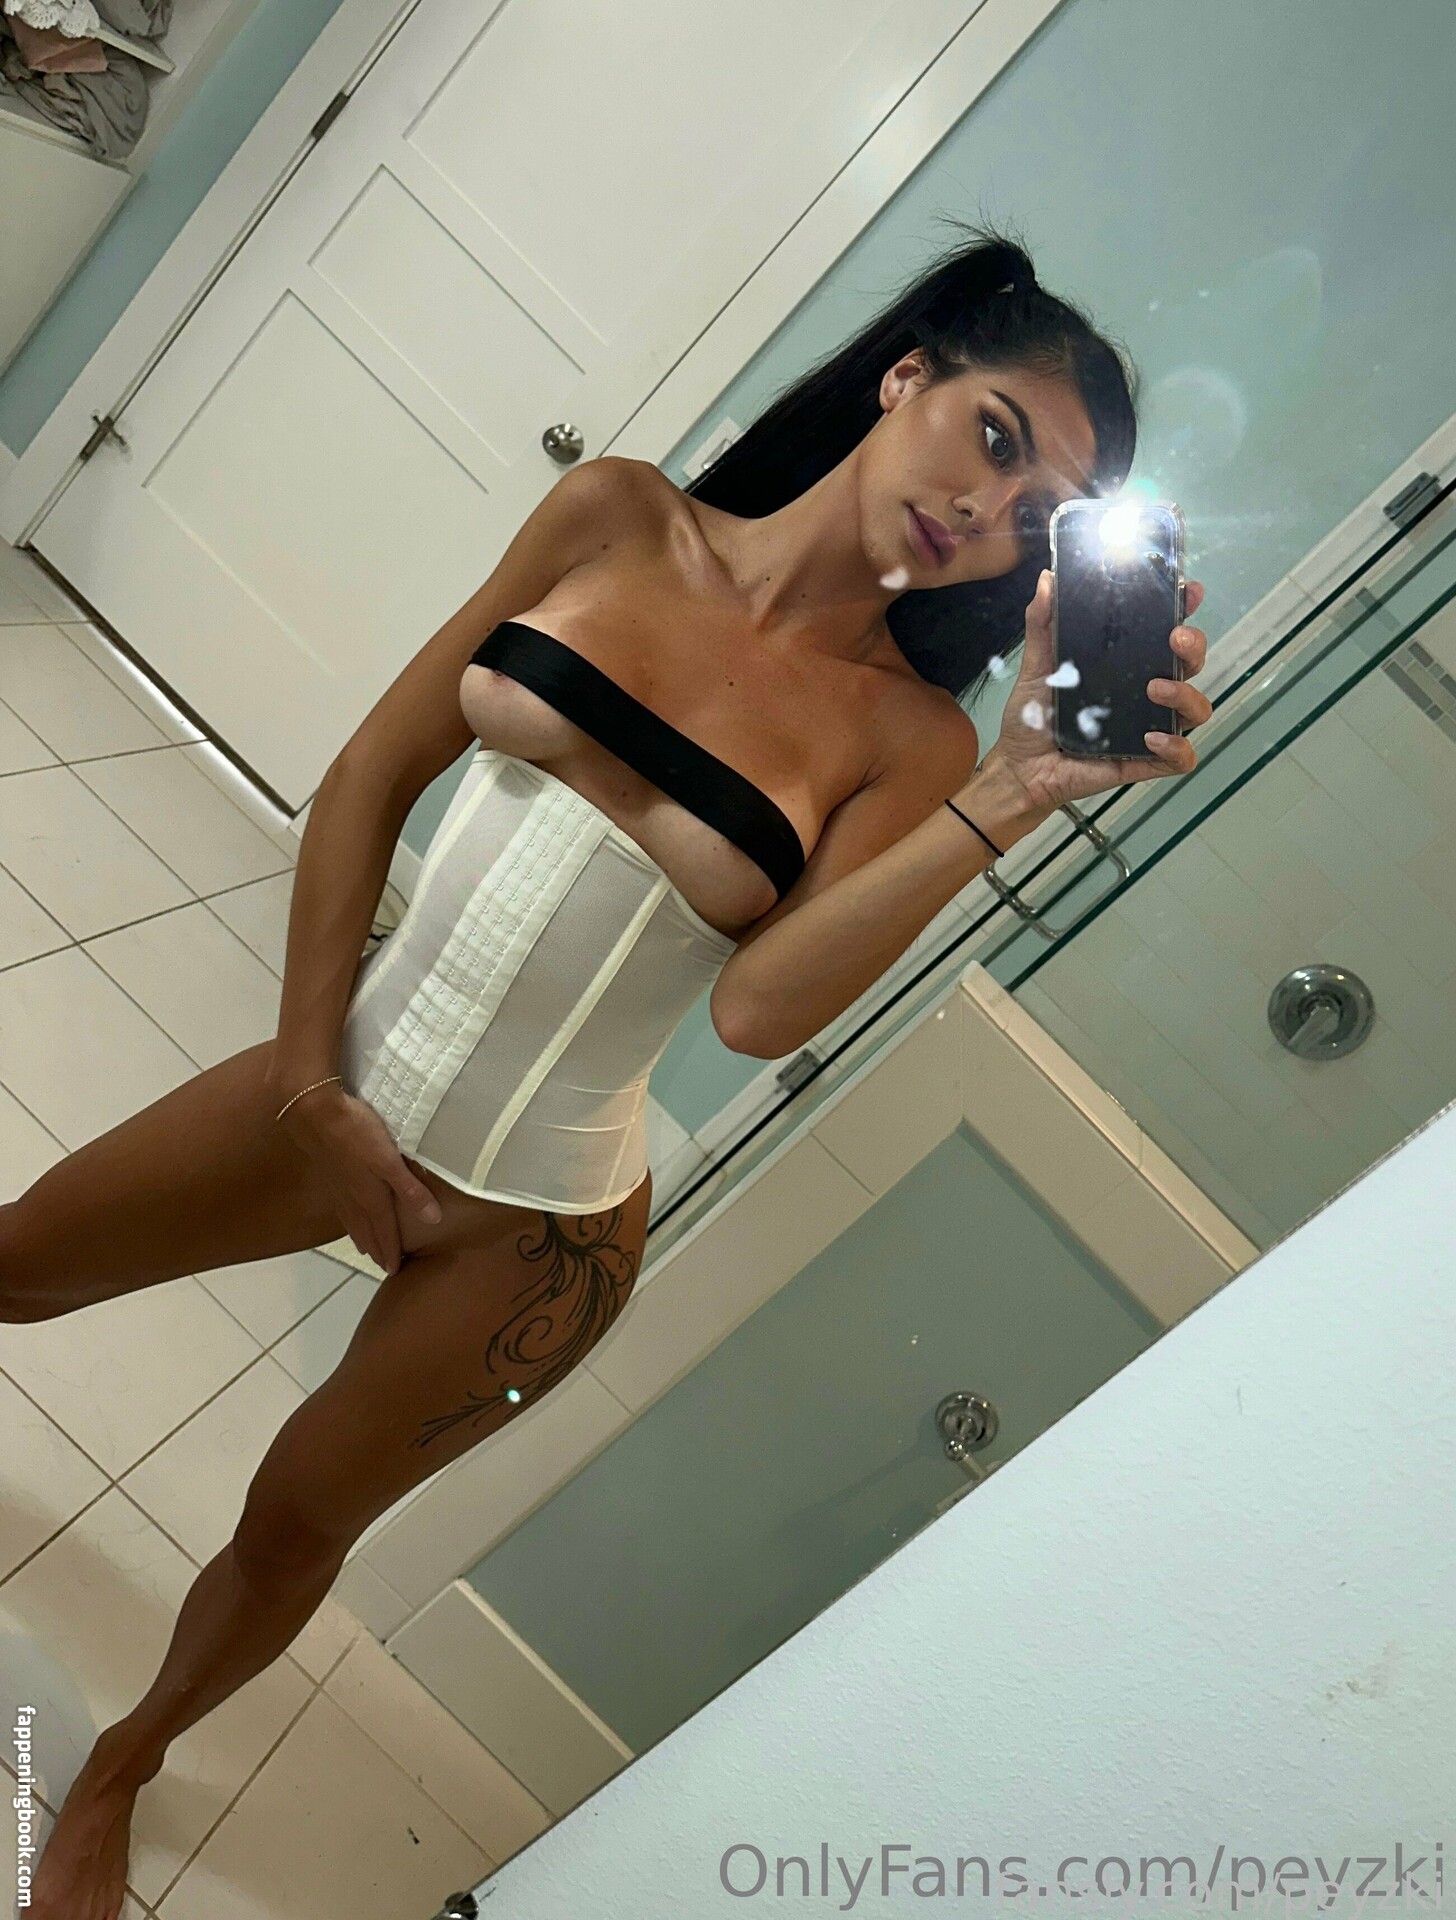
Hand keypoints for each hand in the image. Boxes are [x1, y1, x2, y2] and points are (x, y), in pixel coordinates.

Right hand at [280, 1085, 441, 1275]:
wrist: (313, 1114)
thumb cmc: (356, 1133)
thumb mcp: (389, 1161)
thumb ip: (410, 1189)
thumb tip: (433, 1219)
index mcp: (371, 1197)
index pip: (384, 1231)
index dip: (391, 1251)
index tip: (394, 1271)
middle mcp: (353, 1198)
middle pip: (367, 1231)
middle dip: (377, 1250)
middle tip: (383, 1266)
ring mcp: (338, 1187)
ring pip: (352, 1221)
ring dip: (362, 1237)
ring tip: (367, 1250)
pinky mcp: (329, 1174)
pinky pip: (342, 1208)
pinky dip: (348, 1220)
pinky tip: (348, 1216)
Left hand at [981, 571, 1211, 818]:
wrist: (1019, 768)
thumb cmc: (1032, 719)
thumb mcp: (1036, 667)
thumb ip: (1042, 625)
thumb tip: (1047, 580)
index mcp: (1126, 665)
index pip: (1165, 633)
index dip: (1184, 610)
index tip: (1187, 592)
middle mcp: (1144, 693)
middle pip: (1191, 665)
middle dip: (1194, 646)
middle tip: (1176, 638)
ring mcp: (1147, 726)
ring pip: (1195, 709)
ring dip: (1186, 694)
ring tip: (1156, 688)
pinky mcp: (1142, 761)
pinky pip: (1180, 757)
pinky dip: (1176, 747)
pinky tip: (1153, 738)